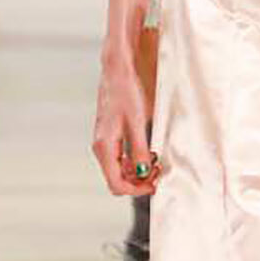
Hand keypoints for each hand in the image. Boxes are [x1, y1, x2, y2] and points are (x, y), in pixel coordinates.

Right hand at [91, 46, 158, 195]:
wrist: (119, 71)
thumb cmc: (127, 91)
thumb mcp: (138, 122)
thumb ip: (139, 151)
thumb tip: (142, 174)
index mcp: (104, 147)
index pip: (116, 184)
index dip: (136, 190)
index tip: (154, 183)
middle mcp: (101, 148)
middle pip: (117, 180)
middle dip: (138, 181)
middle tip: (158, 169)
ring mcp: (104, 143)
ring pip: (118, 171)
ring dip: (137, 172)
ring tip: (155, 160)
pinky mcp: (110, 136)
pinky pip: (120, 158)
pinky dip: (134, 161)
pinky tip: (147, 151)